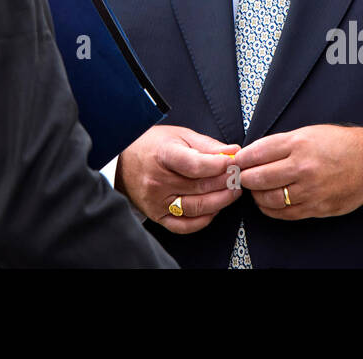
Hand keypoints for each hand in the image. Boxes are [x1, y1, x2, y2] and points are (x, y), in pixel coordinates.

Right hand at [115, 124, 241, 233]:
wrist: (123, 161)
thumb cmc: (151, 146)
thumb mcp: (179, 136)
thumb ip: (207, 145)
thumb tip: (233, 152)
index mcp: (162, 155)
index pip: (195, 165)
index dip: (218, 166)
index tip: (234, 162)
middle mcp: (157, 181)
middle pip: (200, 187)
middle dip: (226, 182)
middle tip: (239, 176)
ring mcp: (157, 201)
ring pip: (197, 207)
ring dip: (221, 200)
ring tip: (232, 191)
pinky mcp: (157, 216)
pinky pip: (185, 225)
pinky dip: (204, 219)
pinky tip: (214, 208)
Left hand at [233, 124, 362, 219]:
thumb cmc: (338, 144)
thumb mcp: (308, 133)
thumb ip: (280, 144)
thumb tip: (253, 154)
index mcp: (298, 144)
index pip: (257, 153)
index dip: (241, 159)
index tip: (236, 161)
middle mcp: (302, 168)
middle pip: (258, 178)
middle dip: (244, 178)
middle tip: (241, 176)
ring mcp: (310, 190)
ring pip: (269, 198)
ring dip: (256, 195)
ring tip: (255, 189)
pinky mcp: (316, 207)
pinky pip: (284, 213)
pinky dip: (270, 209)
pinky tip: (267, 202)